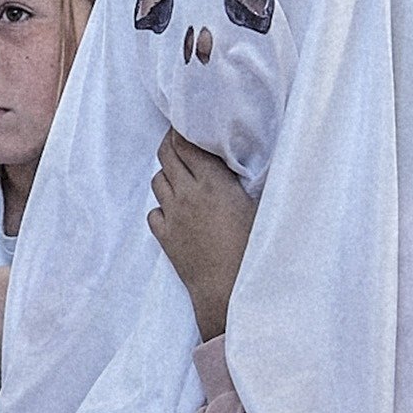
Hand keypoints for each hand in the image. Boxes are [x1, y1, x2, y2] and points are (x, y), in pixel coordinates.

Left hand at [147, 129, 256, 340]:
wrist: (230, 290)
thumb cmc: (254, 248)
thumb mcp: (259, 206)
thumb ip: (246, 180)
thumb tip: (243, 161)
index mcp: (213, 183)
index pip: (186, 144)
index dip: (182, 130)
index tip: (186, 123)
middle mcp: (187, 194)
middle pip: (166, 156)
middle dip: (170, 144)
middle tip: (178, 139)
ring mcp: (172, 216)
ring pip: (157, 181)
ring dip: (167, 174)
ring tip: (181, 175)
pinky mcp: (164, 237)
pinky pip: (154, 212)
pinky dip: (162, 207)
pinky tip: (176, 210)